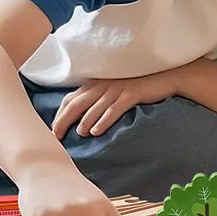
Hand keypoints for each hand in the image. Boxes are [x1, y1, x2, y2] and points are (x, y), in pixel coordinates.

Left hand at [52, 71, 180, 140]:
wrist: (164, 79)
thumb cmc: (137, 88)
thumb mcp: (113, 92)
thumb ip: (98, 101)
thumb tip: (81, 121)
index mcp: (96, 84)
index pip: (70, 99)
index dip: (59, 115)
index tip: (53, 131)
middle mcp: (103, 85)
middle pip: (77, 103)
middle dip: (64, 120)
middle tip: (56, 137)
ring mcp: (117, 89)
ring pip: (94, 107)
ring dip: (84, 121)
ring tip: (79, 134)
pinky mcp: (131, 94)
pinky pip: (114, 108)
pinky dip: (103, 120)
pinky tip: (96, 131)